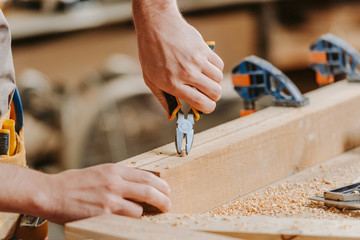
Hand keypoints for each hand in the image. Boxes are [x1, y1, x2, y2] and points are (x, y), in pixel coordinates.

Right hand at [44, 164, 170, 223]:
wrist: (51, 193)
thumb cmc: (73, 183)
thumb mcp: (99, 172)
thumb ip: (118, 177)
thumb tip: (137, 184)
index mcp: (114, 170)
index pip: (146, 175)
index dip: (161, 184)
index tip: (166, 190)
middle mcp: (114, 182)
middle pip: (149, 189)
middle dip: (164, 198)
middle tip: (168, 204)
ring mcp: (110, 198)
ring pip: (140, 207)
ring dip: (146, 213)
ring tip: (147, 215)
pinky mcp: (103, 213)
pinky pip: (127, 218)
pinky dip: (132, 220)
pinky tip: (132, 220)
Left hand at [133, 0, 223, 114]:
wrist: (156, 25)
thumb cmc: (151, 53)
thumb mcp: (150, 79)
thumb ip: (163, 98)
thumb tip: (171, 115)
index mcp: (173, 83)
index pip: (200, 102)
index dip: (208, 108)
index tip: (207, 107)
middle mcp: (187, 73)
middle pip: (214, 92)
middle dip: (214, 98)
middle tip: (208, 95)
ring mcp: (196, 60)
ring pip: (219, 79)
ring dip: (215, 83)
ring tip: (206, 80)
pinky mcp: (203, 49)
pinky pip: (219, 64)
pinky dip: (216, 69)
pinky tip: (207, 68)